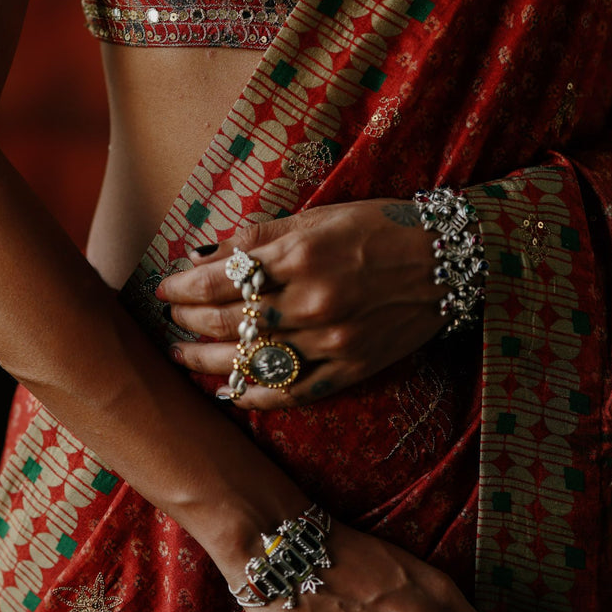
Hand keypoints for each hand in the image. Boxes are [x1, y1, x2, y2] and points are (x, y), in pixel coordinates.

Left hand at [156, 200, 446, 407]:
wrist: (446, 259)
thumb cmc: (380, 227)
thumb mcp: (319, 215)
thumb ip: (260, 235)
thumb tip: (204, 253)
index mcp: (299, 256)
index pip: (220, 280)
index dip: (183, 288)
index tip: (165, 289)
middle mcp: (310, 301)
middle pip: (226, 323)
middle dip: (187, 322)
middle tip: (170, 320)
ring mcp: (331, 341)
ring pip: (250, 362)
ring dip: (207, 361)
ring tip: (183, 356)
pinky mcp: (350, 369)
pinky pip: (292, 393)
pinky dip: (254, 395)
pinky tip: (229, 391)